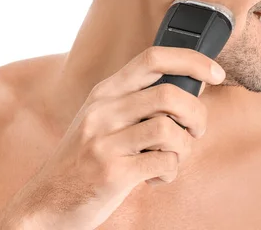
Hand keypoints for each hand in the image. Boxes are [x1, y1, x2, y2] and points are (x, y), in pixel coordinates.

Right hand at [0, 46, 224, 229]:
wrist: (45, 202)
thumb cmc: (84, 159)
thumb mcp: (103, 119)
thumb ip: (139, 101)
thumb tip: (193, 83)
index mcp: (105, 92)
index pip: (153, 57)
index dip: (191, 60)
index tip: (215, 72)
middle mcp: (103, 111)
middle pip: (170, 94)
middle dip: (197, 114)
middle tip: (196, 130)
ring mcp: (105, 142)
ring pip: (169, 128)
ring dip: (185, 146)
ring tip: (173, 157)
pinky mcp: (111, 172)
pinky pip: (163, 162)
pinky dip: (171, 170)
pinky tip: (158, 175)